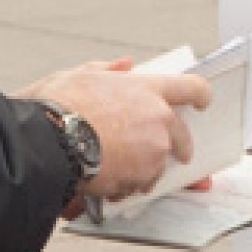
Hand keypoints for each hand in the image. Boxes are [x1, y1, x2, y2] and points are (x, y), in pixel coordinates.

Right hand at [20, 59, 210, 202]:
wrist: (49, 141)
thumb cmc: (59, 106)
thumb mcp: (80, 75)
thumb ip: (108, 71)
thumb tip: (125, 64)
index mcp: (146, 89)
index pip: (191, 87)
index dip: (200, 95)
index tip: (203, 103)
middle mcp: (158, 120)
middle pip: (182, 136)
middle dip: (178, 146)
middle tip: (169, 153)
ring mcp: (153, 151)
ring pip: (158, 165)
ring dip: (143, 169)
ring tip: (113, 166)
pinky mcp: (142, 178)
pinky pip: (138, 186)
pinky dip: (125, 186)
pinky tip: (103, 179)